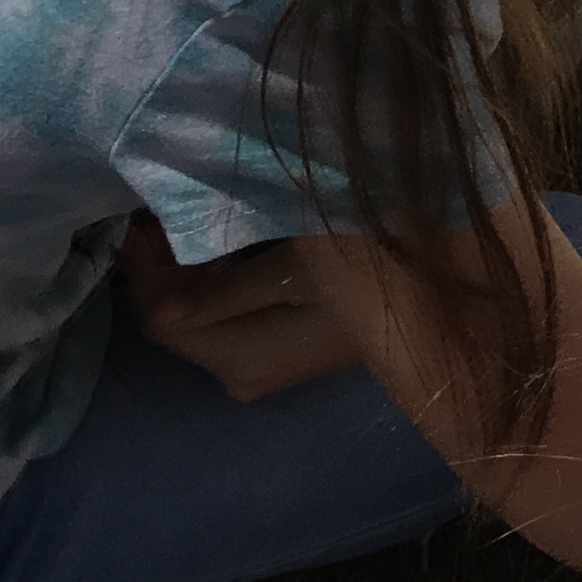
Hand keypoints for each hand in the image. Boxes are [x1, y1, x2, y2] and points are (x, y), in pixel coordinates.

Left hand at [121, 217, 370, 403]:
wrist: (444, 295)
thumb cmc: (370, 275)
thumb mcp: (297, 273)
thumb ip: (223, 289)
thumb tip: (153, 307)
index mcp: (238, 360)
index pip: (162, 320)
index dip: (144, 268)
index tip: (137, 212)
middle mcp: (239, 376)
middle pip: (177, 322)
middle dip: (165, 266)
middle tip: (163, 205)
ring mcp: (260, 368)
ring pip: (200, 318)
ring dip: (190, 271)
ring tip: (190, 217)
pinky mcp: (278, 351)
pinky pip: (227, 318)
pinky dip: (217, 282)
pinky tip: (227, 246)